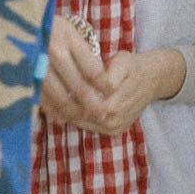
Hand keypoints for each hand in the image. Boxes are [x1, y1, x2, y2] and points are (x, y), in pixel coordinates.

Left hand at [42, 15, 183, 136]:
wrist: (153, 80)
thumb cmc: (132, 66)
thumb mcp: (121, 61)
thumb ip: (105, 74)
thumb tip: (92, 82)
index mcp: (112, 101)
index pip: (77, 103)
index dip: (59, 96)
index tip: (45, 86)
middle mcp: (112, 118)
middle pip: (76, 115)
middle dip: (58, 106)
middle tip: (41, 95)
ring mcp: (113, 128)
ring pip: (81, 122)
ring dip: (64, 113)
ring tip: (48, 102)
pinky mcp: (114, 131)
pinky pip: (89, 126)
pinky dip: (76, 118)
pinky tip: (64, 109)